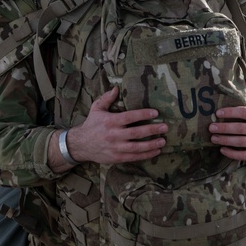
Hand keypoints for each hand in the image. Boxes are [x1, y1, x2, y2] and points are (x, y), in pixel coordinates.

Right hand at [52, 87, 166, 169]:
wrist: (80, 145)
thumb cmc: (92, 124)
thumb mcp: (96, 109)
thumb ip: (107, 98)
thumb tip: (116, 88)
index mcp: (110, 121)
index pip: (129, 117)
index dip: (143, 114)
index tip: (156, 112)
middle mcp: (113, 135)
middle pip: (136, 133)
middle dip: (152, 130)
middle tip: (165, 127)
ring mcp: (115, 148)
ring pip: (136, 147)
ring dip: (151, 145)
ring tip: (163, 141)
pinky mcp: (116, 158)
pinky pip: (133, 157)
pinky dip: (145, 155)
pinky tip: (156, 151)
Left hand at [209, 79, 245, 163]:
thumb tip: (245, 76)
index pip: (244, 112)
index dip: (230, 112)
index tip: (217, 113)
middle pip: (239, 128)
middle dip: (224, 128)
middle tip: (211, 127)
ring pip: (240, 142)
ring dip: (225, 140)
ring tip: (213, 138)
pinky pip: (243, 155)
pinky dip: (232, 153)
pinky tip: (222, 149)